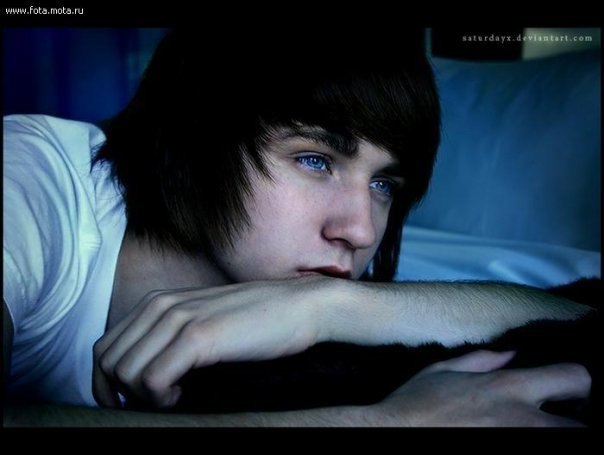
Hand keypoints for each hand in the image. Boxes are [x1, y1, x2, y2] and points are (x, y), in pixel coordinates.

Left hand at [93, 277, 337, 408]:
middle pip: (107, 362)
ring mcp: (179, 319)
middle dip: (123, 392)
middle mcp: (161, 306)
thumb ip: (170, 336)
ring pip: (125, 372)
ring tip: (176, 395)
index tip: (130, 401)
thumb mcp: (202, 321)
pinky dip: (162, 397)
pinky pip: (153, 379)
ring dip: (144, 396)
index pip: (104, 347)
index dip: (107, 383)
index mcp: (158, 302)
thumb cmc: (256, 321)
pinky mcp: (199, 336)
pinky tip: (185, 394)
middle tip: (158, 400)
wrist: (298, 306)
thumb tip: (141, 376)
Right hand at [369, 350, 590, 426]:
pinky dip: (538, 444)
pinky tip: (512, 437)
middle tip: (562, 419)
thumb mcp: (443, 371)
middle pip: (584, 424)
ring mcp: (520, 443)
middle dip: (576, 419)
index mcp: (509, 387)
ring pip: (564, 438)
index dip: (578, 383)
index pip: (576, 377)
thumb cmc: (415, 405)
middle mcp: (524, 419)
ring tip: (539, 428)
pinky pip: (542, 454)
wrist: (391, 435)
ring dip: (558, 432)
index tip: (570, 392)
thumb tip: (512, 354)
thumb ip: (482, 360)